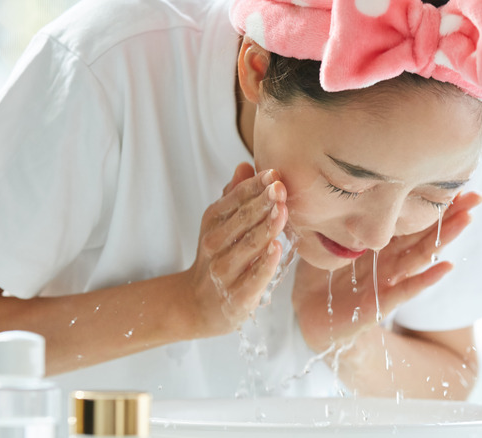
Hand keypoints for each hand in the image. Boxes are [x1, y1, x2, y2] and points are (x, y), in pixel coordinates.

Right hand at [181, 163, 287, 337]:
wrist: (197, 304)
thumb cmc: (217, 256)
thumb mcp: (220, 224)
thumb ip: (234, 195)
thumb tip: (245, 165)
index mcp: (213, 221)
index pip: (234, 199)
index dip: (254, 186)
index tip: (274, 173)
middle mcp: (215, 244)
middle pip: (242, 220)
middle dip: (263, 203)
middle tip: (281, 187)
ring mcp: (225, 271)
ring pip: (248, 246)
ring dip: (266, 228)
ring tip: (283, 211)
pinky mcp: (237, 296)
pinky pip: (253, 277)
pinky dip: (265, 263)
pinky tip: (277, 248)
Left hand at [292, 192, 481, 352]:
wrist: (310, 314)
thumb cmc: (319, 273)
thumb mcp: (326, 237)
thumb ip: (338, 214)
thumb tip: (338, 177)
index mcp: (380, 242)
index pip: (411, 219)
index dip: (432, 202)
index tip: (456, 180)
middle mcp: (390, 259)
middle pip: (425, 233)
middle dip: (451, 215)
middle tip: (477, 196)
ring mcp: (389, 280)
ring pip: (422, 256)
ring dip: (445, 238)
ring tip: (468, 219)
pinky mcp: (380, 302)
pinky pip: (406, 289)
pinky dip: (427, 278)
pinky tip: (446, 265)